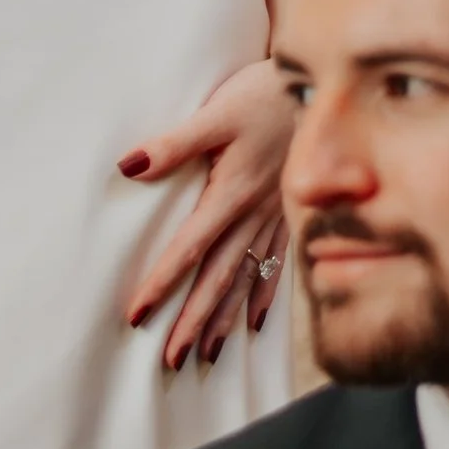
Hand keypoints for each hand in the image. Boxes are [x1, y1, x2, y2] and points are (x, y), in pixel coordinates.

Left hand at [119, 56, 293, 371]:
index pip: (189, 249)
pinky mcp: (290, 215)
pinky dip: (264, 296)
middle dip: (193, 321)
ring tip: (206, 354)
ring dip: (224, 319)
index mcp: (231, 194)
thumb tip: (129, 166)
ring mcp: (274, 219)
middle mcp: (253, 215)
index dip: (161, 284)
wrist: (320, 87)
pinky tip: (256, 324)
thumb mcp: (217, 113)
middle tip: (171, 361)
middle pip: (218, 278)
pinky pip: (277, 266)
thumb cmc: (264, 94)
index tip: (137, 317)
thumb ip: (175, 143)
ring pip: (245, 278)